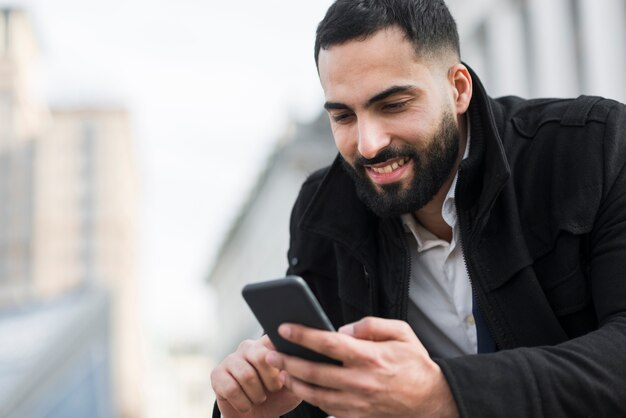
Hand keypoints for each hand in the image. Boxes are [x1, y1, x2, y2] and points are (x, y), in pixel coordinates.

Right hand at [210, 335, 301, 417]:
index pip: (275, 339)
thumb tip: (296, 360)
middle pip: (261, 357)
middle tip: (273, 390)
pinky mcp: (217, 374)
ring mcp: (231, 359)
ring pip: (246, 376)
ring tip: (260, 398)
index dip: (281, 355)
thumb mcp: (294, 385)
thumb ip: (297, 371)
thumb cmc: (278, 398)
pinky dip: (243, 403)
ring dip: (257, 396)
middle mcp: (248, 347)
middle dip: (271, 381)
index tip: (285, 368)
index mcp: (268, 344)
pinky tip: (246, 403)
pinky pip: (231, 389)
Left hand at [266, 317, 459, 417]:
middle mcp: (361, 381)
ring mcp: (357, 402)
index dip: (303, 335)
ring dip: (292, 382)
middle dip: (287, 361)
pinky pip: (326, 408)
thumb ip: (370, 325)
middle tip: (269, 352)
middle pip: (314, 372)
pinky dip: (309, 397)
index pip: (328, 343)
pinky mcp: (357, 416)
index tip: (283, 327)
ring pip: (315, 394)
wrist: (431, 399)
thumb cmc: (414, 362)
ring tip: (278, 370)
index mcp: (370, 357)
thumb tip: (342, 330)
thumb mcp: (401, 332)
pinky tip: (298, 386)